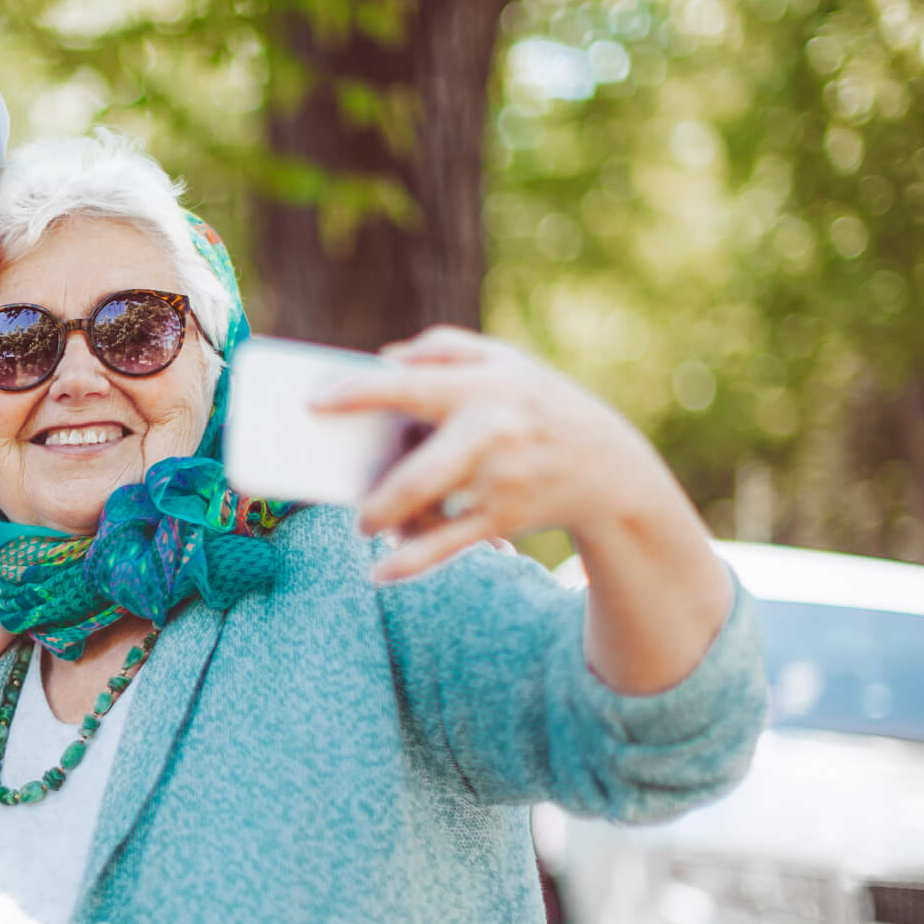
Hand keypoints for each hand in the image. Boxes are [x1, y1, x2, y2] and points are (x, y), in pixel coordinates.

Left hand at [314, 326, 683, 582]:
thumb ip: (444, 350)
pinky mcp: (504, 518)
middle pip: (417, 473)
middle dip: (376, 496)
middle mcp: (491, 432)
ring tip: (368, 524)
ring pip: (427, 513)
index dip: (359, 392)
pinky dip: (411, 563)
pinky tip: (381, 573)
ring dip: (390, 524)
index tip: (314, 401)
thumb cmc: (539, 405)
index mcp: (484, 386)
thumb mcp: (507, 361)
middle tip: (349, 500)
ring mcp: (499, 480)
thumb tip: (381, 359)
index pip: (411, 386)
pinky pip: (448, 546)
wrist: (609, 468)